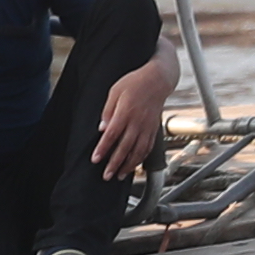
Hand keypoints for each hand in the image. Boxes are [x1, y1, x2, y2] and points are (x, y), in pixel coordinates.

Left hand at [91, 56, 173, 180]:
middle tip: (106, 175)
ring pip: (138, 151)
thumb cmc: (135, 83)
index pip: (112, 135)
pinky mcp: (154, 129)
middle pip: (125, 147)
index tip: (96, 159)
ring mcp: (147, 127)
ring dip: (128, 166)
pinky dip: (140, 159)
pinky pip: (148, 148)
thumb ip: (108, 111)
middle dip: (115, 163)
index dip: (103, 148)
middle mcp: (138, 122)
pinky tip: (134, 165)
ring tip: (119, 175)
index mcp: (126, 112)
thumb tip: (102, 128)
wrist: (158, 80)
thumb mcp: (115, 91)